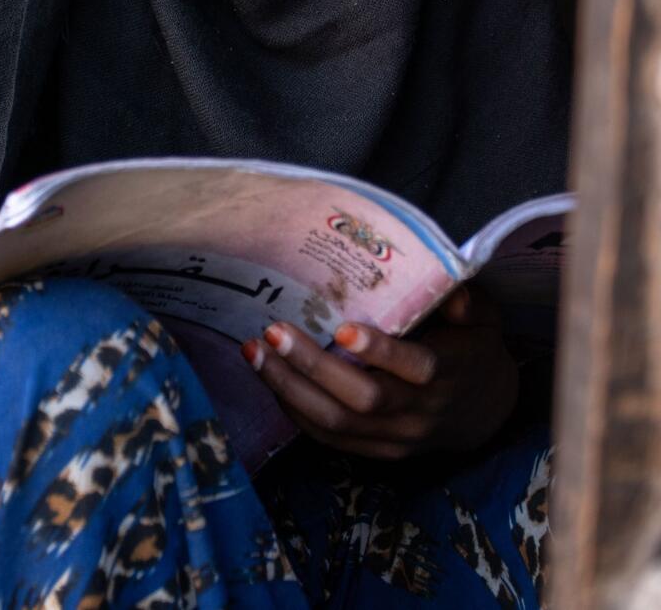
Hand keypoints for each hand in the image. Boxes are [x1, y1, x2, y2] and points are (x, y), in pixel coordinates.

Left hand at [241, 286, 518, 459]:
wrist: (484, 409)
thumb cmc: (472, 346)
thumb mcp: (483, 317)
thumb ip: (465, 300)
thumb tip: (446, 286)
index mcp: (450, 372)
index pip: (417, 368)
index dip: (381, 351)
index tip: (343, 328)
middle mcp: (421, 411)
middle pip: (364, 399)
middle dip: (313, 367)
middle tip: (273, 331)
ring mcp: (397, 437)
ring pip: (338, 423)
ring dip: (290, 389)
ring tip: (253, 352)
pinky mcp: (378, 451)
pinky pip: (330, 440)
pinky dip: (296, 411)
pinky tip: (269, 379)